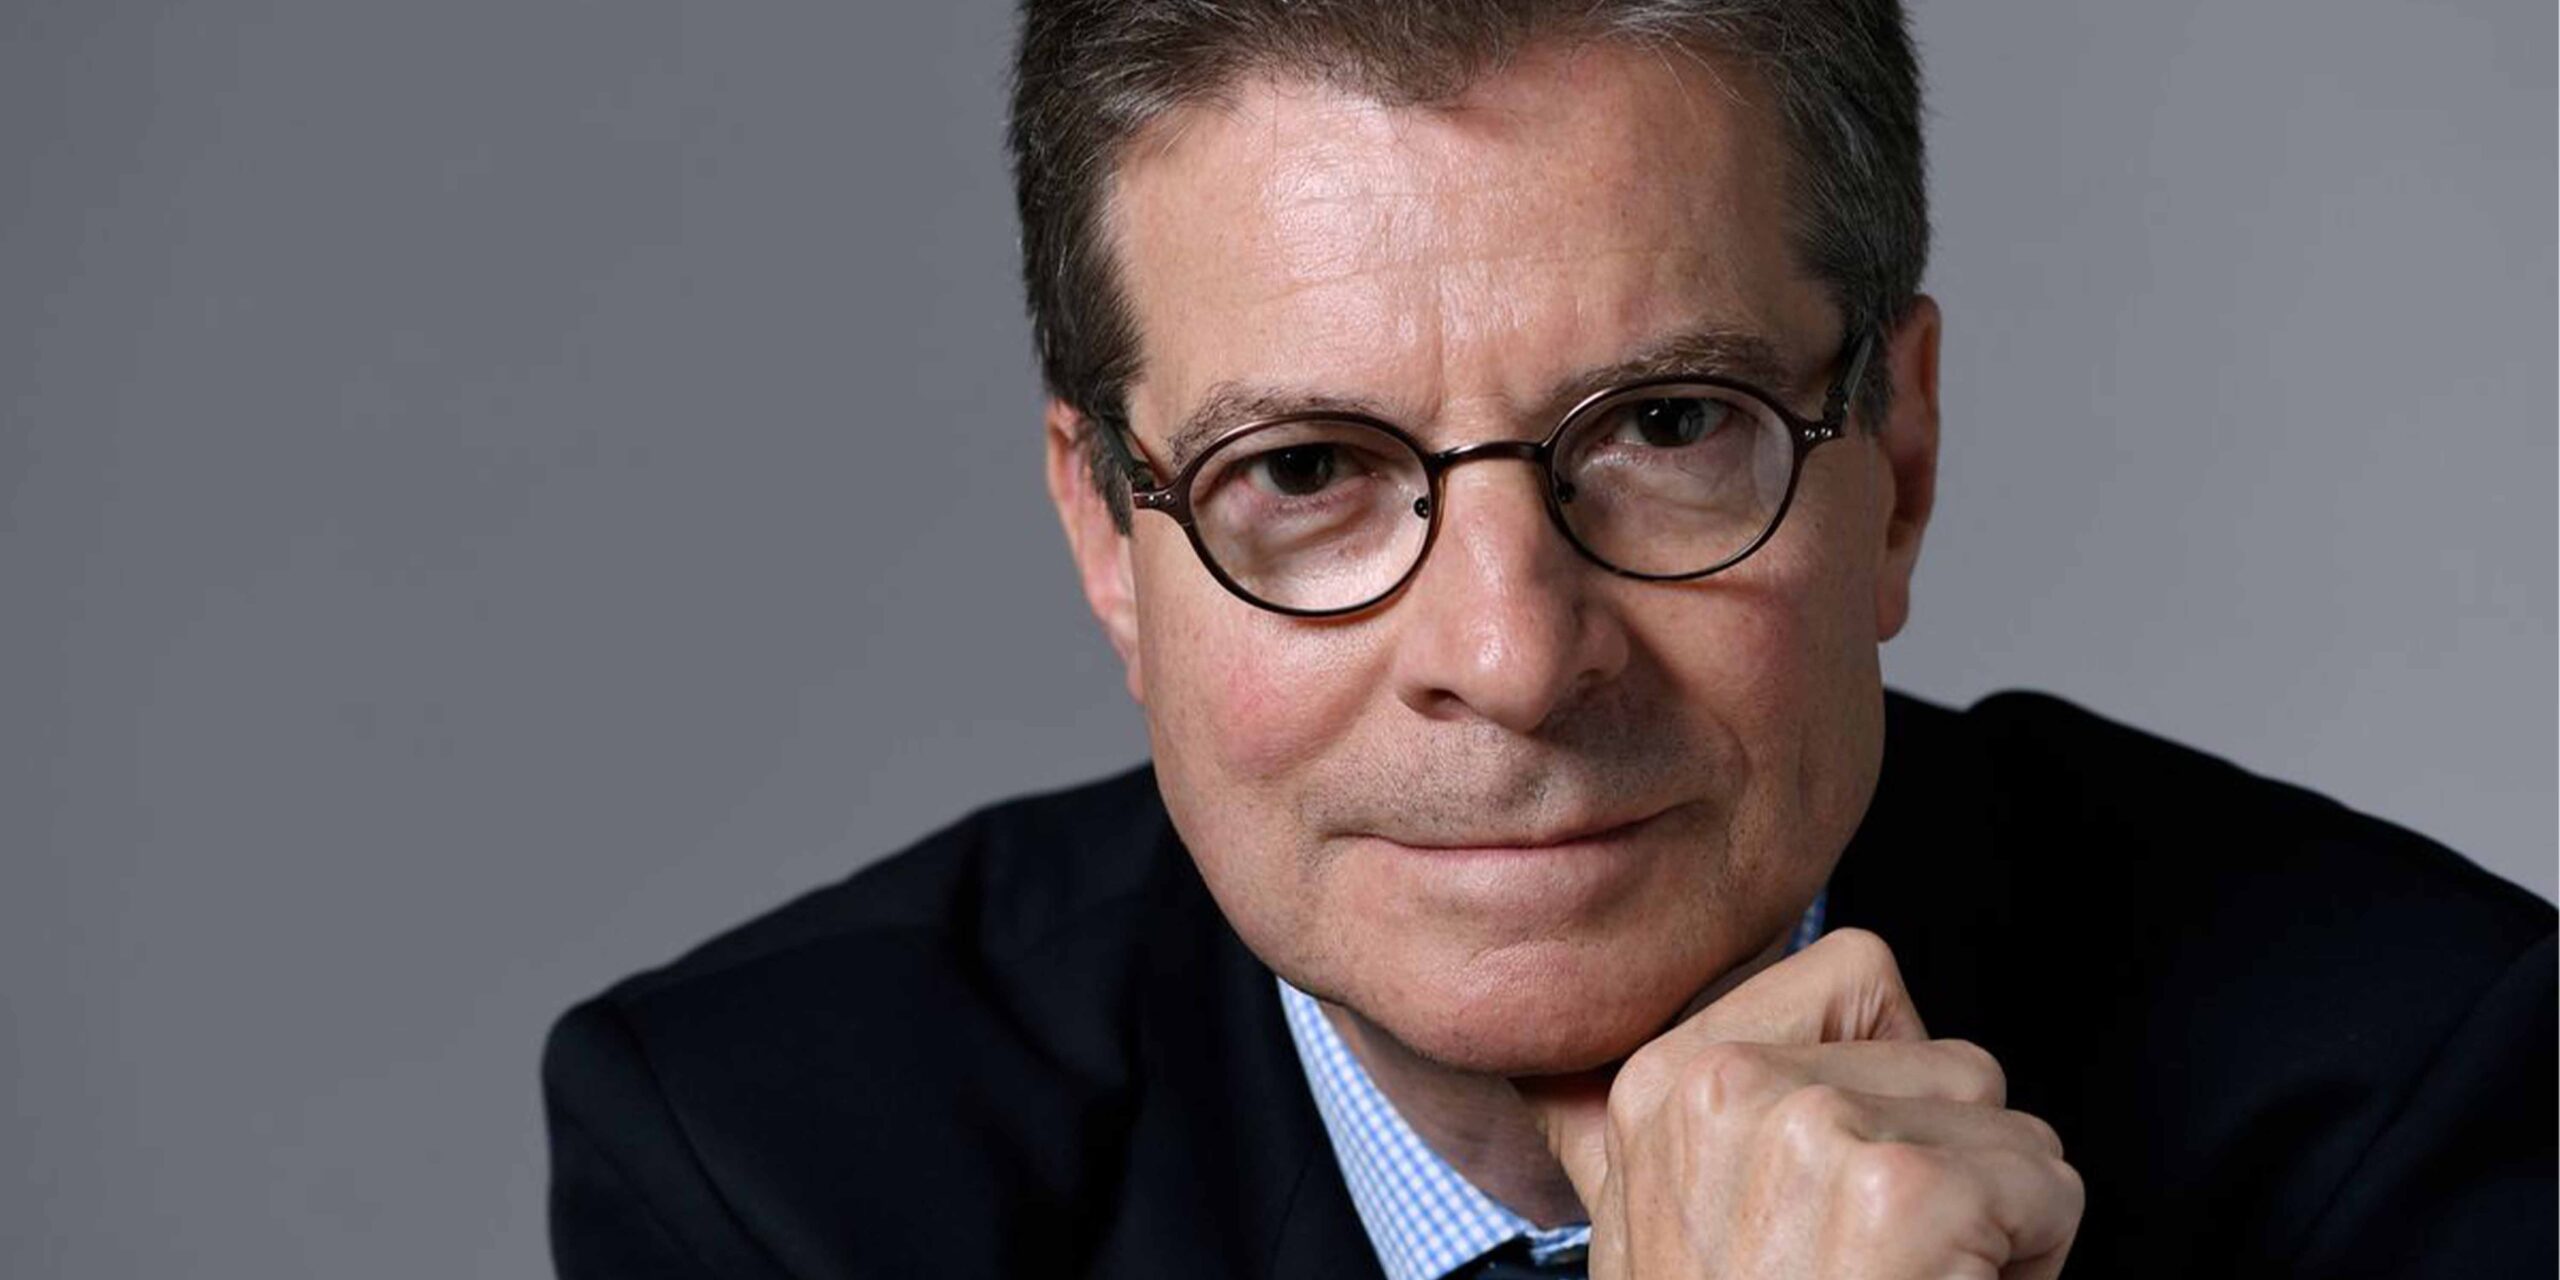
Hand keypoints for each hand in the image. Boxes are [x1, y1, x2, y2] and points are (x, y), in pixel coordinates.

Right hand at [1516, 929, 2082, 1278]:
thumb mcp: (1636, 1235)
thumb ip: (1602, 1136)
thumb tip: (1547, 1076)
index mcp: (1659, 1083)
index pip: (1858, 976)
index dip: (1893, 1087)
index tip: (1843, 1188)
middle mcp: (1720, 1085)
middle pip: (1949, 1055)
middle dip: (1949, 1164)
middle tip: (1873, 1267)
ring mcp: (1810, 1129)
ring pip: (2006, 1122)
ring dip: (1993, 1217)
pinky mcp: (1902, 1192)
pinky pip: (2047, 1184)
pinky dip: (2033, 1262)